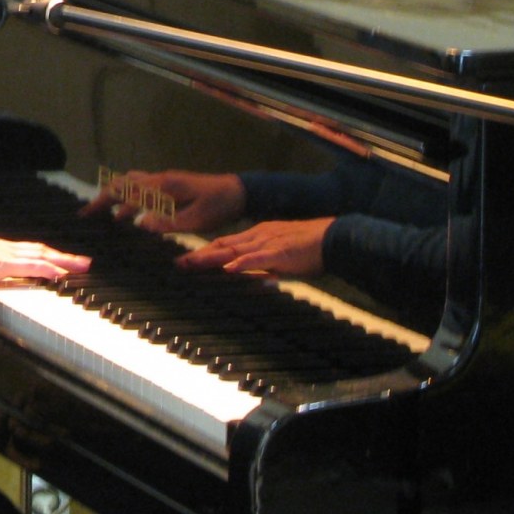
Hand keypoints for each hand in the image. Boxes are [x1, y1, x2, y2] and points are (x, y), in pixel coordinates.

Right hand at [0, 233, 90, 289]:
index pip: (26, 250)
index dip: (44, 254)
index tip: (58, 258)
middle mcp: (2, 247)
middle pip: (39, 250)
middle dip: (62, 256)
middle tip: (83, 261)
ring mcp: (4, 255)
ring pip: (40, 256)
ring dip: (63, 261)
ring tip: (81, 266)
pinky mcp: (2, 265)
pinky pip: (30, 267)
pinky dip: (47, 270)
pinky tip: (61, 274)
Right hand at [82, 170, 246, 234]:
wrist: (239, 193)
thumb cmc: (219, 207)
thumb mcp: (195, 220)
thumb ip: (167, 222)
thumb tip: (140, 224)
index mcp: (163, 186)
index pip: (126, 190)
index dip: (104, 201)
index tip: (87, 214)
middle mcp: (161, 180)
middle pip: (124, 183)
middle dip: (104, 197)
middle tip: (89, 215)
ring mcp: (165, 182)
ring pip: (133, 184)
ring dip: (118, 198)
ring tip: (107, 218)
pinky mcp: (171, 187)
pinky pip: (144, 189)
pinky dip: (131, 198)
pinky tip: (131, 215)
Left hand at [175, 218, 334, 275]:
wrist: (334, 238)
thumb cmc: (311, 249)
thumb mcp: (282, 255)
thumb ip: (266, 265)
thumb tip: (255, 278)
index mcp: (259, 235)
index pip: (227, 243)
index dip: (206, 251)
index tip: (188, 258)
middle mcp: (259, 236)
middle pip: (224, 246)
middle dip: (200, 255)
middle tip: (179, 263)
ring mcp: (268, 243)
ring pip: (234, 250)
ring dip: (212, 257)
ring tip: (192, 262)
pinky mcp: (280, 252)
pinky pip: (257, 258)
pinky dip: (242, 263)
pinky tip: (229, 268)